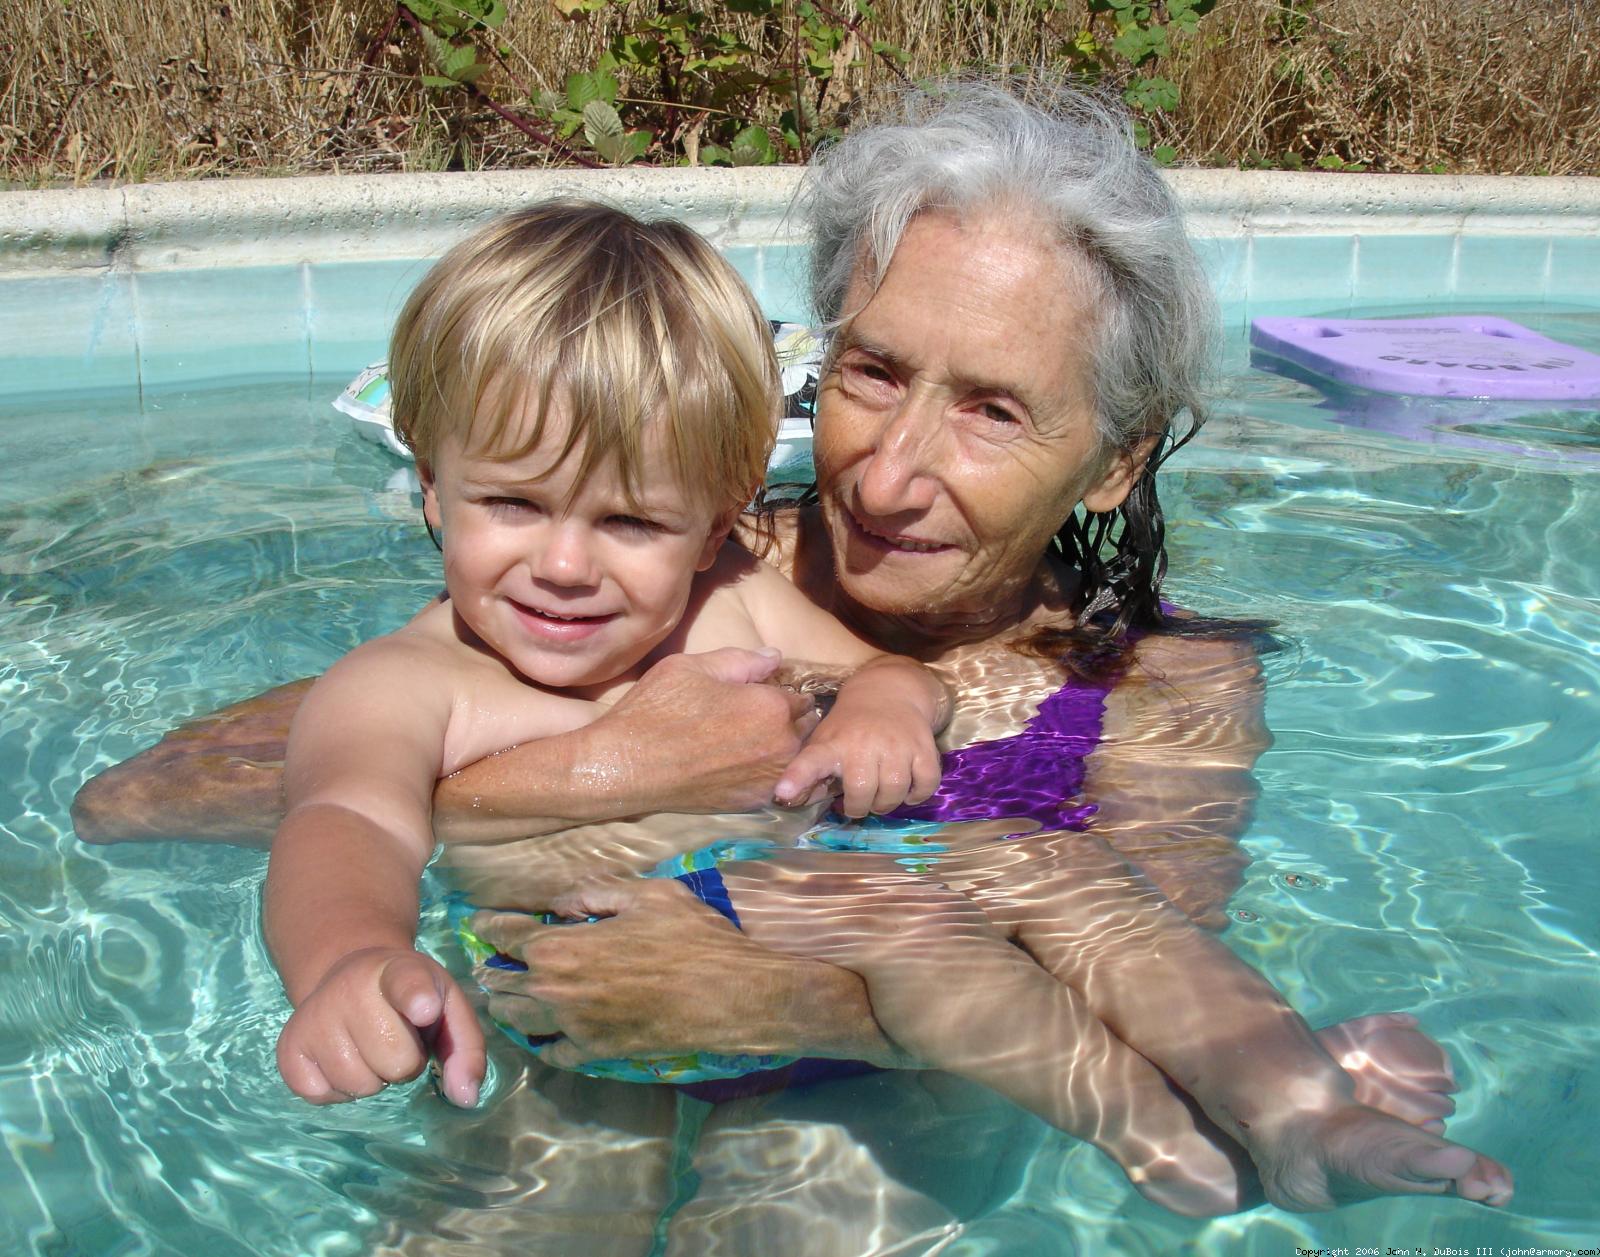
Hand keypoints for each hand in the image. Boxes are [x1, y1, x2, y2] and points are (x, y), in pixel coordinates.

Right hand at [275, 947, 484, 1107]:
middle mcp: (351, 987)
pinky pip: (321, 1096)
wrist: (351, 976)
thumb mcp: (449, 1009)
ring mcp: (314, 1017)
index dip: (416, 997)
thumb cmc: (411, 999)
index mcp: (400, 970)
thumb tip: (465, 1098)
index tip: (425, 1007)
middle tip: (397, 1037)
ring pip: (360, 1085)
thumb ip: (466, 1050)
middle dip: (405, 1062)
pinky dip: (338, 1090)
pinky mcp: (289, 1047)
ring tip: (370, 1046)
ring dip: (373, 1077)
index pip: (407, 983)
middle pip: (395, 1062)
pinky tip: (342, 1058)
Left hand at [469, 878, 868, 1066]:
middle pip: (502, 984)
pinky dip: (544, 1040)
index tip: (479, 923)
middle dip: (492, 969)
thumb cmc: (692, 937)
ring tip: (509, 996)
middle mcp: (556, 992)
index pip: (507, 937)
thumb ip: (595, 894)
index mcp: (562, 947)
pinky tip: (547, 1031)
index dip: (489, 927)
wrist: (729, 995)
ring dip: (509, 1006)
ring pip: (518, 1023)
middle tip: (490, 961)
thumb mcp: (646, 895)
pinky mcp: (597, 1053)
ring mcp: (574, 1028)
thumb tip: (563, 904)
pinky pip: (553, 1053)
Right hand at [593, 648, 825, 813]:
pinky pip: (779, 784)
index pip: (801, 697)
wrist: (627, 765)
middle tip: (760, 717)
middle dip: (790, 720)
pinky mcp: (753, 803)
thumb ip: (743, 660)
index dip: (783, 692)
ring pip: (795, 758)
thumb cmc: (657, 709)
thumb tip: (775, 657)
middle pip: (806, 728)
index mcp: (772, 707)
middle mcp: (781, 745)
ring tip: (754, 742)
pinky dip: (771, 774)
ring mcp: (768, 778)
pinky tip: (745, 766)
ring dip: (784, 748)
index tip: (765, 694)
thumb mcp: (694, 666)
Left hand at [775, 701, 941, 816]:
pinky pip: (925, 783)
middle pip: (862, 791)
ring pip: (894, 791)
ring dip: (887, 804)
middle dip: (860, 807)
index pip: (810, 761)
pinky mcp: (923, 747)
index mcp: (832, 744)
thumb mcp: (824, 740)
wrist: (889, 691)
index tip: (782, 792)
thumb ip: (810, 772)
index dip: (796, 778)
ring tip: (881, 799)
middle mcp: (863, 744)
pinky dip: (918, 794)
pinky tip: (908, 792)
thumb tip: (790, 800)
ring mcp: (896, 745)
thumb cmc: (849, 725)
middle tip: (860, 803)